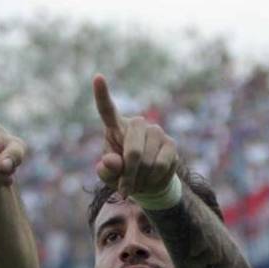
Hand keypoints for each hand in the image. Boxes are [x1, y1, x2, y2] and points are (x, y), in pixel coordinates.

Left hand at [92, 74, 178, 198]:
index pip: (107, 109)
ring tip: (138, 182)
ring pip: (147, 162)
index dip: (102, 94)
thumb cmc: (122, 175)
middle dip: (129, 175)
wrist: (147, 184)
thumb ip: (106, 169)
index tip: (97, 77)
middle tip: (124, 190)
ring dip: (141, 179)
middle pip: (133, 152)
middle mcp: (137, 124)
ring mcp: (155, 132)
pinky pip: (161, 166)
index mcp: (115, 126)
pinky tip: (151, 179)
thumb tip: (111, 161)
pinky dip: (153, 179)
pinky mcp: (170, 143)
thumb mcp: (108, 176)